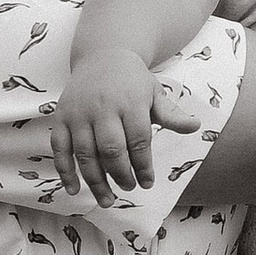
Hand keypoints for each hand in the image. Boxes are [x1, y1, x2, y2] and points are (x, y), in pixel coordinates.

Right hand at [47, 51, 164, 205]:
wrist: (102, 55)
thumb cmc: (132, 80)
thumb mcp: (155, 92)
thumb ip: (172, 114)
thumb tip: (196, 126)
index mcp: (130, 101)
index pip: (138, 140)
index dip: (144, 166)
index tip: (148, 182)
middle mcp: (102, 107)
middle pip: (111, 149)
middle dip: (121, 174)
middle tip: (130, 188)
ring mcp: (78, 113)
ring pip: (85, 153)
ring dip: (95, 181)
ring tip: (107, 199)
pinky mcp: (61, 118)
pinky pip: (60, 148)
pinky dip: (65, 171)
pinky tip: (73, 189)